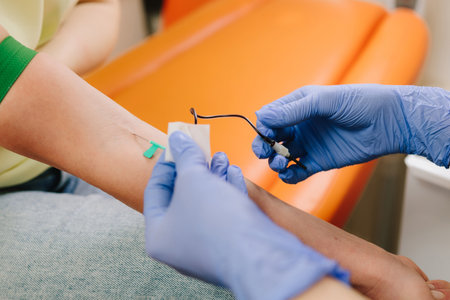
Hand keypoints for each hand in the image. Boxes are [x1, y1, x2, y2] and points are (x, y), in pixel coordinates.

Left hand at [144, 131, 347, 299]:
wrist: (259, 254)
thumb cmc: (215, 218)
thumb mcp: (193, 178)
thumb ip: (184, 156)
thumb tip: (177, 138)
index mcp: (159, 236)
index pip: (155, 193)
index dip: (166, 166)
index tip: (177, 147)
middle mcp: (180, 246)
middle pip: (182, 198)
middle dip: (194, 170)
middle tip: (201, 149)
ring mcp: (207, 248)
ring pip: (206, 205)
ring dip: (214, 177)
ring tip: (221, 156)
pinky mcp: (231, 247)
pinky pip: (224, 215)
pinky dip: (228, 192)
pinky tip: (233, 173)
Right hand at [252, 84, 449, 182]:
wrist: (389, 122)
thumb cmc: (360, 102)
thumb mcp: (325, 100)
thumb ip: (294, 110)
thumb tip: (262, 117)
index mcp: (298, 106)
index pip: (270, 117)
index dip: (264, 127)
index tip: (267, 133)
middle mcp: (300, 126)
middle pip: (271, 138)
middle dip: (263, 146)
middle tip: (264, 152)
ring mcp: (308, 144)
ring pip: (281, 156)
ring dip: (275, 161)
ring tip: (281, 162)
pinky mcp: (319, 162)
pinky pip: (297, 171)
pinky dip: (289, 176)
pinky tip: (290, 173)